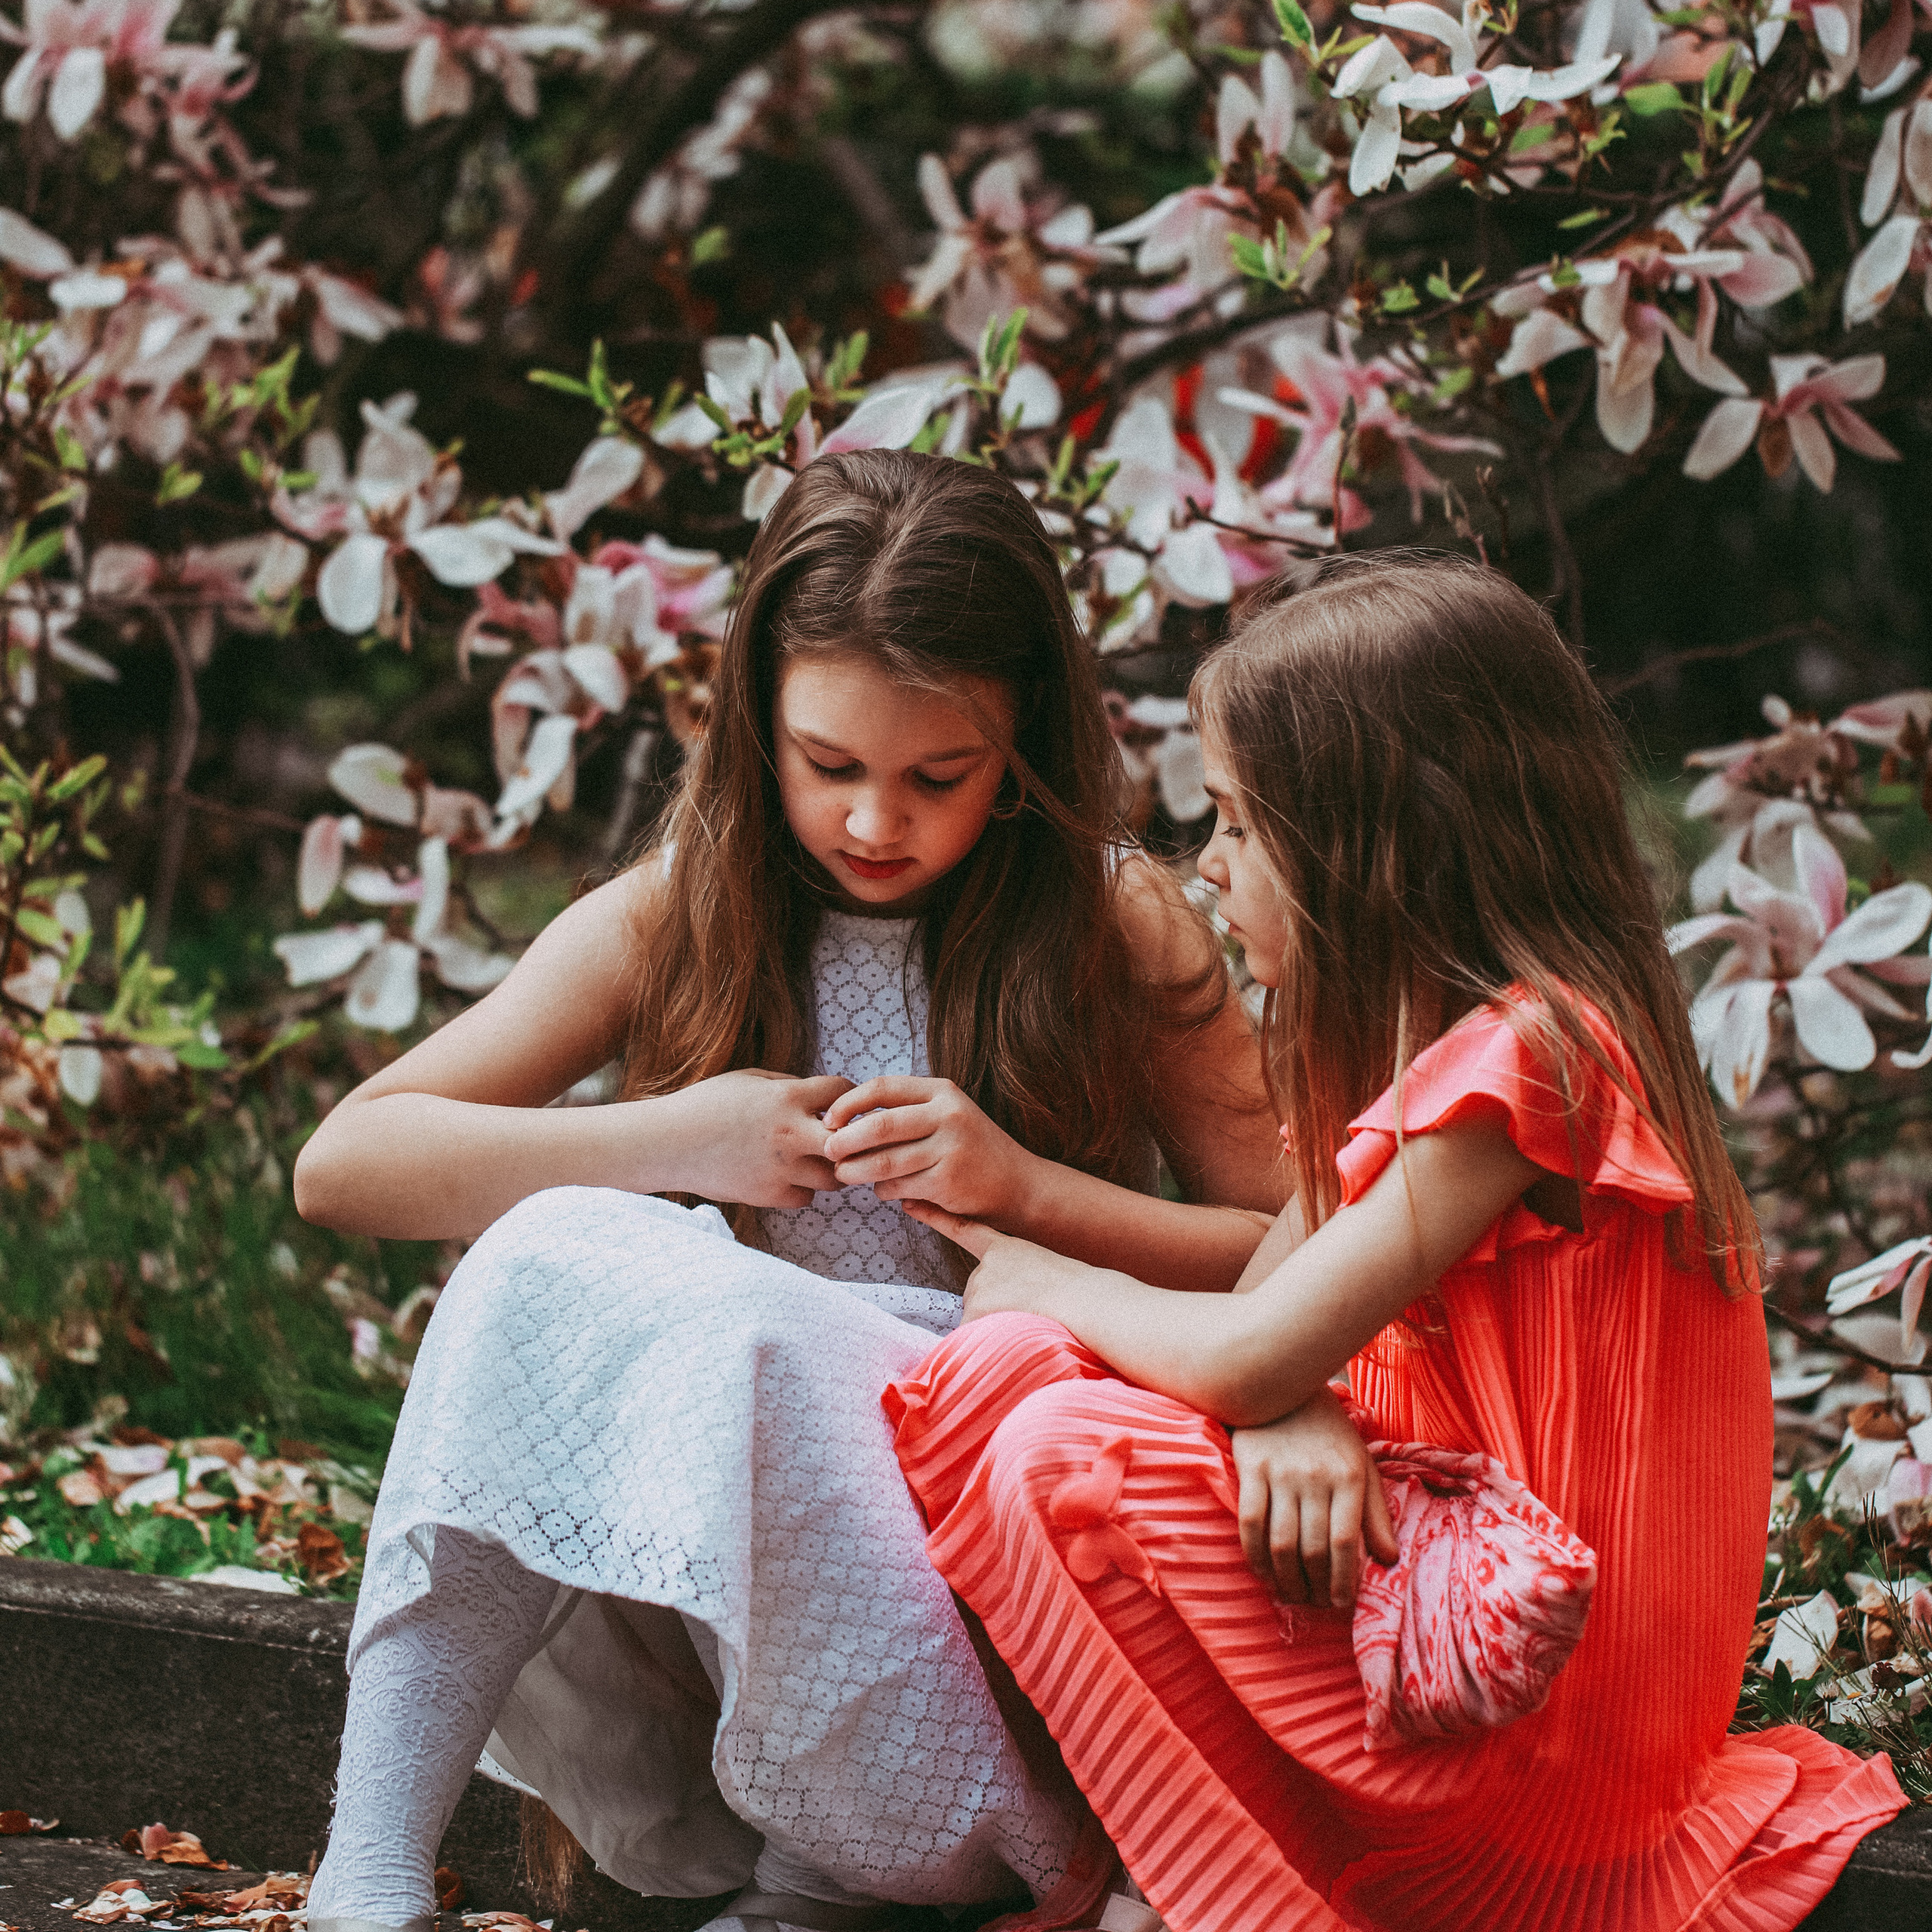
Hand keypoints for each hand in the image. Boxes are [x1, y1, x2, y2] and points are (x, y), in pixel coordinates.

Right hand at [654, 1069, 853, 1207]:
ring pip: (833, 1177)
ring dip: (828, 1168)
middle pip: (851, 1141)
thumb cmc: (705, 1104)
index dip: (848, 1095)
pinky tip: (786, 1177)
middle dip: (851, 1139)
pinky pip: (805, 1198)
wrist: (666, 1143)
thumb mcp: (749, 1079)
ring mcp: (781, 1168)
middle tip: (841, 1139)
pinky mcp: (767, 1195)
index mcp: (786, 1097)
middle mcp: (790, 1133)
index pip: (843, 1091)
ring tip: (811, 1159)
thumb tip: (823, 1098)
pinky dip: (802, 1190)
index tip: (842, 1103)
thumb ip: (789, 1085)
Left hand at [822, 1077, 1041, 1221]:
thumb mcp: (945, 1115)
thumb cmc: (971, 1148)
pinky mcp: (948, 1182)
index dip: (848, 1103)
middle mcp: (947, 1115)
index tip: (829, 1120)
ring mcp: (950, 1149)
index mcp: (942, 1091)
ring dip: (855, 1171)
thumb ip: (906, 1112)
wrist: (1018, 1184)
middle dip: (845, 1140)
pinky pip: (899, 1187)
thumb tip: (845, 1120)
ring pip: (884, 1162)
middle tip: (828, 1151)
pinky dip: (884, 1191)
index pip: (882, 1087)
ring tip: (843, 1174)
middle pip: (879, 1125)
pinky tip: (883, 1191)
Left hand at [901, 1201, 1109, 1323]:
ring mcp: (978, 1290)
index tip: (910, 1203)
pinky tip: (1013, 1338)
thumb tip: (997, 1309)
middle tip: (1030, 1313)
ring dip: (996, 1328)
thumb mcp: (1044, 1274)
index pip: (963, 1231)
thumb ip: (1013, 1283)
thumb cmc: (1078, 1294)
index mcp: (1005, 1250)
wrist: (1087, 1302)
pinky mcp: (976, 1313)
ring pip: (977, 1321)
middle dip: (995, 1311)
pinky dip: (985, 1345)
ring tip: (1031, 1323)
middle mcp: (984, 1267)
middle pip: (976, 1298)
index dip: (935, 1217)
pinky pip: (969, 1337)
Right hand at [1230, 1389, 1397, 1609]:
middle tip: (1315, 1603)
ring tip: (1291, 1595)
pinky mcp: (1252, 1468)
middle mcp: (1316, 1476)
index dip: (1343, 1580)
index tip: (1340, 1602)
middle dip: (1314, 1586)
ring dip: (1285, 1579)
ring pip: (1281, 1542)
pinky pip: (1250, 1523)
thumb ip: (1375, 1514)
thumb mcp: (1361, 1466)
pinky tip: (1264, 1573)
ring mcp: (1281, 1473)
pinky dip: (1255, 1556)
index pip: (1346, 1542)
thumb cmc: (1329, 1434)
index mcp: (1349, 1477)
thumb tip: (1388, 1560)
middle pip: (1313, 1548)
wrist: (1284, 1386)